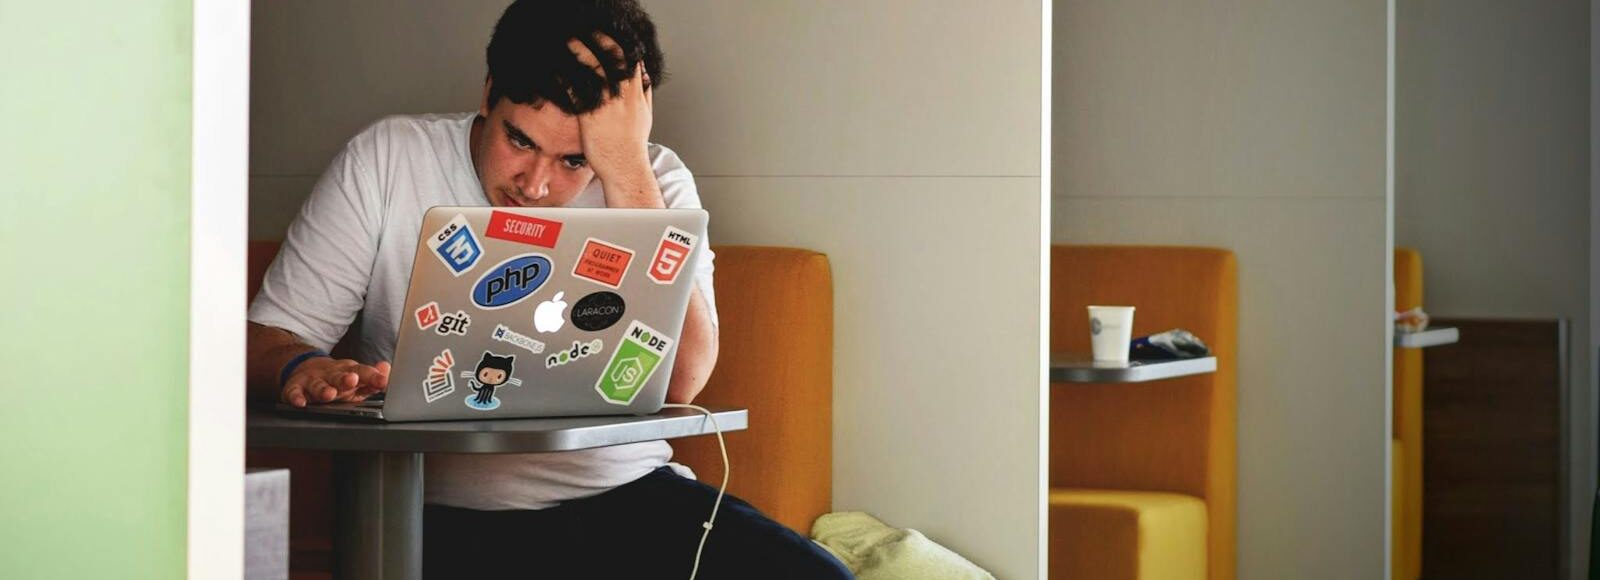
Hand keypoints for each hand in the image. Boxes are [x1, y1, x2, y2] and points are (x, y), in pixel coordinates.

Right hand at [281, 357, 390, 406]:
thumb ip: (373, 378)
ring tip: (329, 394)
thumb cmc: (338, 379)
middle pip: (339, 376)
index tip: (382, 381)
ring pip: (318, 385)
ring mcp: (313, 380)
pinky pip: (294, 392)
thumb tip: (387, 369)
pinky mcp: (295, 387)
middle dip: (345, 379)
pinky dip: (296, 397)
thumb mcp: (357, 378)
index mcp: (349, 371)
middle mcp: (331, 374)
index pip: (362, 372)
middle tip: (352, 380)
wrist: (306, 369)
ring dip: (323, 389)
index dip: (373, 376)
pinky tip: (300, 402)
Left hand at [568, 35, 663, 207]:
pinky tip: (559, 72)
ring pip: (594, 70)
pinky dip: (567, 79)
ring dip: (580, 54)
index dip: (617, 45)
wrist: (625, 167)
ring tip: (568, 44)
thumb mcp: (645, 115)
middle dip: (599, 42)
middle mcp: (623, 97)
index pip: (630, 60)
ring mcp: (607, 106)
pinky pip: (577, 92)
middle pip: (613, 59)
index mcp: (636, 95)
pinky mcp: (591, 117)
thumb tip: (644, 75)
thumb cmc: (632, 145)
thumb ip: (644, 93)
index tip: (605, 37)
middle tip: (585, 34)